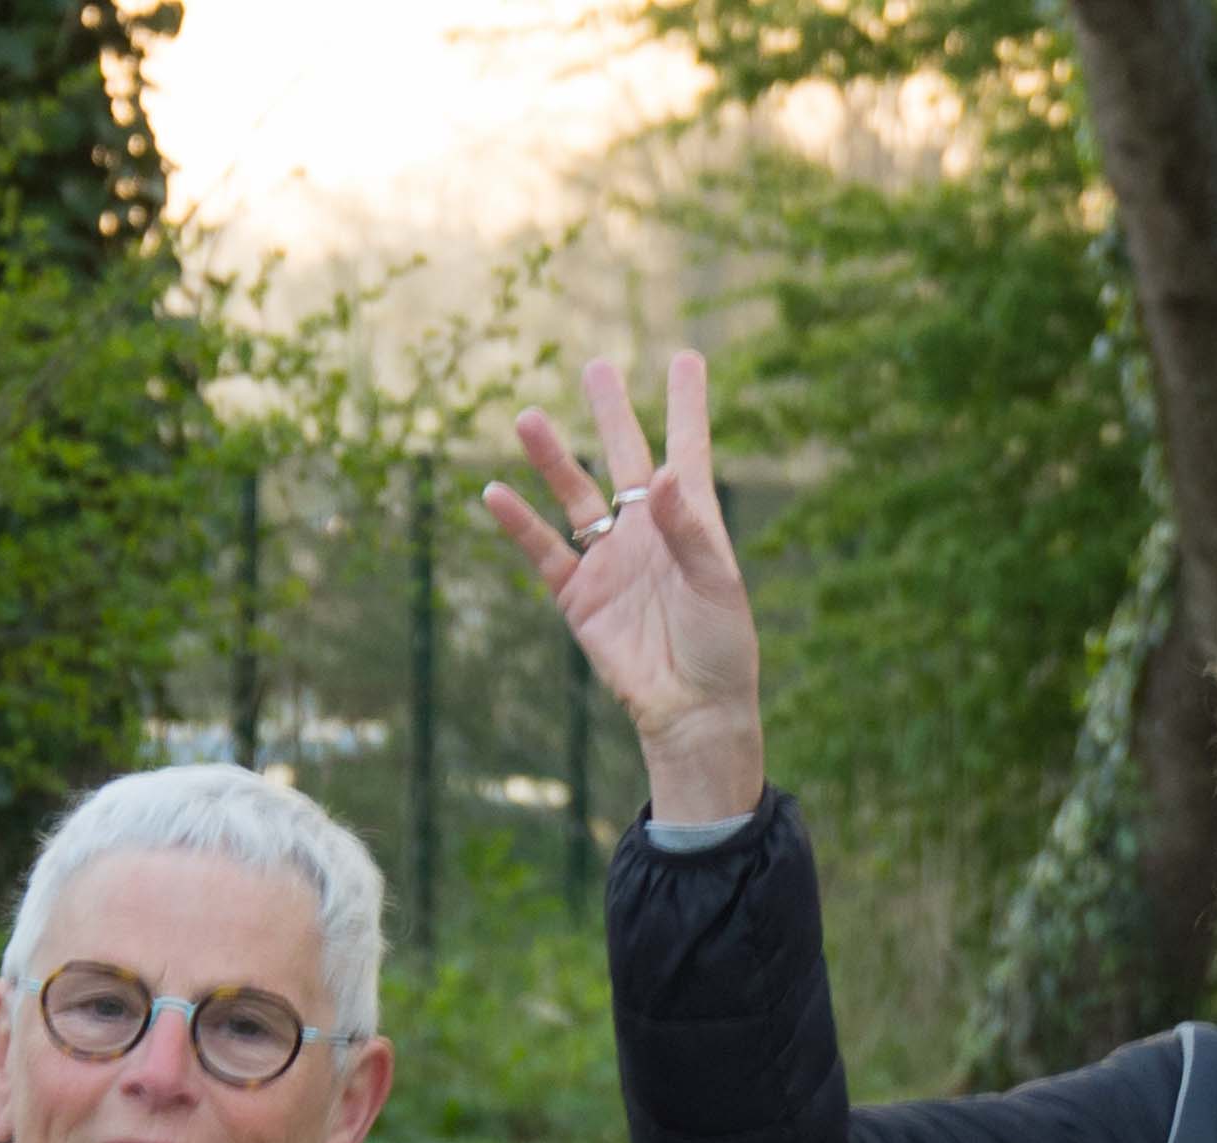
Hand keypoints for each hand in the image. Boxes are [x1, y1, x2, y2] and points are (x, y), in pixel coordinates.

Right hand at [481, 353, 764, 825]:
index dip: (687, 405)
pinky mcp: (578, 596)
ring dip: (553, 459)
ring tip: (526, 418)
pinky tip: (496, 492)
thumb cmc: (721, 647)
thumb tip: (656, 475)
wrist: (690, 710)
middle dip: (611, 413)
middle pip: (625, 457)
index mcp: (690, 521)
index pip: (687, 449)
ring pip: (575, 495)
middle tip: (597, 367)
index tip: (686, 357)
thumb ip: (687, 528)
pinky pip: (544, 550)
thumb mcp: (717, 583)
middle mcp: (646, 532)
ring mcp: (609, 561)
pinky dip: (519, 523)